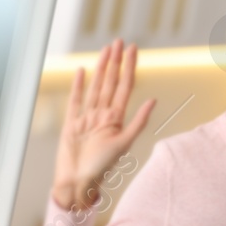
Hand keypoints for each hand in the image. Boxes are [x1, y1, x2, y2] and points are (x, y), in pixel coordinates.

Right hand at [50, 39, 155, 210]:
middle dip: (115, 62)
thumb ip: (138, 121)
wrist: (77, 183)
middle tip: (119, 42)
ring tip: (106, 50)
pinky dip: (78, 86)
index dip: (129, 67)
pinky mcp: (71, 124)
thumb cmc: (101, 168)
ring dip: (100, 68)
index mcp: (116, 120)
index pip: (125, 87)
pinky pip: (75, 101)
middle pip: (110, 83)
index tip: (132, 50)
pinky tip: (82, 71)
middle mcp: (102, 116)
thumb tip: (154, 100)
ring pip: (95, 87)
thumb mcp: (124, 144)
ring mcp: (86, 118)